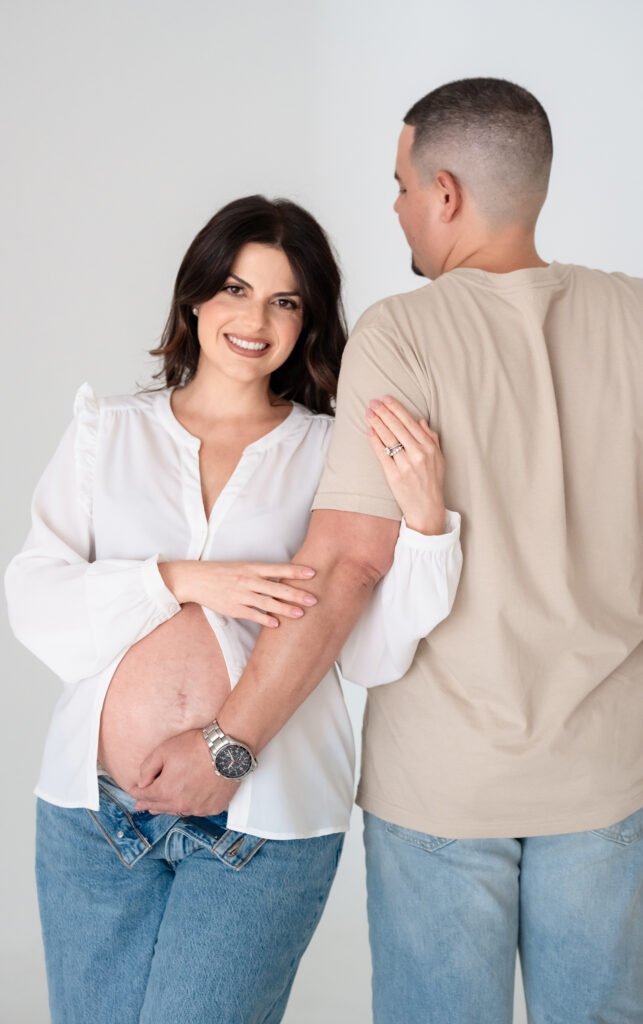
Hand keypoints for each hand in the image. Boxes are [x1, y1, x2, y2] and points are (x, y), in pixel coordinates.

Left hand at [130, 728, 239, 815]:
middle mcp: (181, 804)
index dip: (136, 792)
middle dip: (149, 804)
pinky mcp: (213, 807)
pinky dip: (191, 806)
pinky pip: (197, 810)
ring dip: (169, 806)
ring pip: (178, 811)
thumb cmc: (197, 746)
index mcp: (165, 791)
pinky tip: (188, 800)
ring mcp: (198, 808)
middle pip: (159, 807)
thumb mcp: (164, 750)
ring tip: (162, 806)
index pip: (144, 796)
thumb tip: (141, 784)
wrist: (227, 748)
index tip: (134, 791)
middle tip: (142, 805)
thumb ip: (147, 768)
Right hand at [159, 559, 317, 627]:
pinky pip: (252, 615)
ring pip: (267, 603)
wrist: (196, 579)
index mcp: (252, 567)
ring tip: (301, 614)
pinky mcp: (234, 608)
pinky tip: (276, 625)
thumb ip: (263, 572)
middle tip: (314, 599)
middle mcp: (248, 580)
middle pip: (277, 587)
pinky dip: (265, 620)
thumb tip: (285, 577)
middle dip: (296, 593)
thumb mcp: (243, 566)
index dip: (296, 571)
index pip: (279, 568)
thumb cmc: (222, 572)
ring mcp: (241, 595)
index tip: (312, 573)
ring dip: (285, 609)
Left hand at [366, 395, 445, 534]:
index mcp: (429, 448)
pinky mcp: (394, 475)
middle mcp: (418, 454)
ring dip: (377, 423)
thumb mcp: (439, 458)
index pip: (410, 423)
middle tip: (373, 402)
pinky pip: (382, 454)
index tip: (387, 399)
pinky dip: (375, 441)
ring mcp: (406, 465)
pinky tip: (369, 431)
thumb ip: (431, 438)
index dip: (397, 409)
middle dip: (384, 413)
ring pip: (389, 439)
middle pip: (397, 428)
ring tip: (369, 413)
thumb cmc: (432, 482)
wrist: (427, 508)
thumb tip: (420, 421)